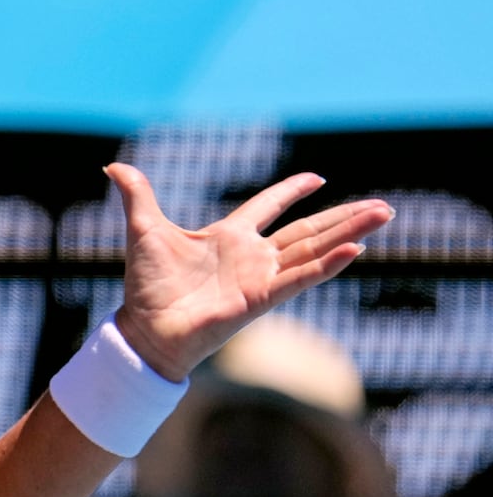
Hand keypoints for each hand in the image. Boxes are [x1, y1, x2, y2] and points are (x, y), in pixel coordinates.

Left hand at [106, 162, 392, 380]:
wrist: (144, 329)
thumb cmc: (146, 286)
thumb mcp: (143, 229)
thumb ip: (136, 196)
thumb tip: (111, 167)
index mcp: (229, 237)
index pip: (268, 208)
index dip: (291, 191)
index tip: (317, 178)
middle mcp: (251, 257)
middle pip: (307, 230)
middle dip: (344, 216)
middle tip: (384, 205)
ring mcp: (259, 278)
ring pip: (314, 250)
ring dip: (350, 233)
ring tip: (384, 215)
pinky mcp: (259, 298)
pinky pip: (299, 278)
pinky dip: (326, 265)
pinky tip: (354, 250)